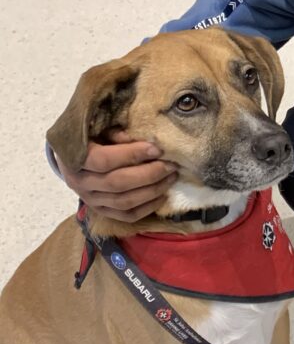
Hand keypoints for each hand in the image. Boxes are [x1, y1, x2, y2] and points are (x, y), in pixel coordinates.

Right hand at [56, 130, 177, 221]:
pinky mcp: (101, 211)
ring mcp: (90, 200)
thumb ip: (116, 133)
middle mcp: (80, 183)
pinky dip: (147, 208)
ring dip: (152, 191)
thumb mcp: (98, 128)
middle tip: (171, 166)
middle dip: (149, 174)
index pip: (104, 160)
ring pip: (123, 202)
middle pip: (117, 183)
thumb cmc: (90, 137)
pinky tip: (163, 196)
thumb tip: (140, 140)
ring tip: (171, 178)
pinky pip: (126, 216)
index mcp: (75, 159)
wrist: (72, 158)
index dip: (132, 154)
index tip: (157, 149)